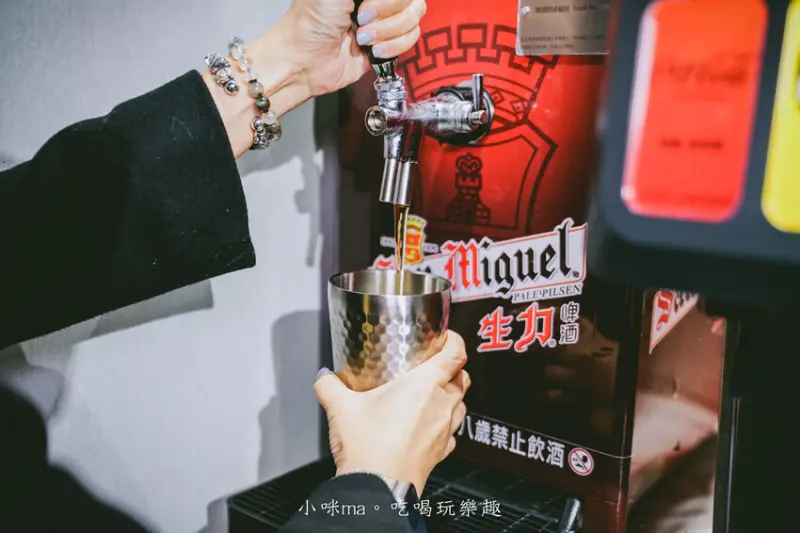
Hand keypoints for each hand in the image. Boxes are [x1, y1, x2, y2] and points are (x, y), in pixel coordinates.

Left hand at [280, 0, 426, 95]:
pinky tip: (373, 51)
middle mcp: (378, 0)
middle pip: (412, 1)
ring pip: (414, 20)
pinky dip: (393, 47)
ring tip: (362, 39)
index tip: (364, 5)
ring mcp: (386, 21)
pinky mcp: (389, 46)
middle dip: (386, 13)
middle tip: (360, 21)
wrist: (305, 60)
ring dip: (388, 32)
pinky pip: (411, 40)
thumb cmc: (311, 21)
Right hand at [314, 331, 469, 494]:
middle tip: (436, 365)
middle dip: (454, 369)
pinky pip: (452, 434)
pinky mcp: (441, 452)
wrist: (378, 489)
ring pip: (461, 405)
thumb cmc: (369, 448)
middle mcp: (441, 405)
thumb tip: (324, 377)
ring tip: (433, 395)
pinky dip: (444, 426)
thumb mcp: (340, 408)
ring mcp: (445, 431)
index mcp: (424, 385)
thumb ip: (330, 386)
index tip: (447, 338)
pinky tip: (427, 427)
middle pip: (463, 378)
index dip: (455, 341)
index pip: (455, 354)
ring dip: (452, 396)